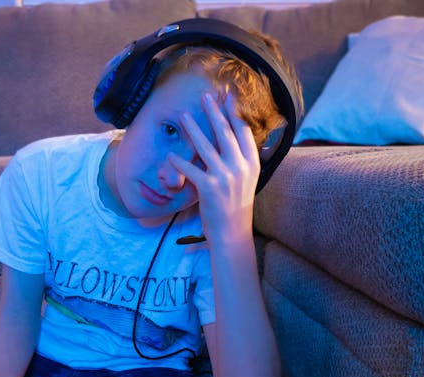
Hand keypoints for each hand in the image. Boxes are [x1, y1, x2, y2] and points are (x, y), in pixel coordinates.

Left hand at [169, 92, 259, 242]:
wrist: (232, 232)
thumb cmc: (236, 205)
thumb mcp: (246, 180)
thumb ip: (241, 159)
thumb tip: (234, 137)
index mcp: (252, 163)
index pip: (243, 131)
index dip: (235, 112)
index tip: (228, 96)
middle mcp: (240, 167)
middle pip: (225, 133)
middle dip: (215, 112)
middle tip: (206, 96)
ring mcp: (225, 177)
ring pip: (206, 147)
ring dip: (193, 129)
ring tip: (184, 116)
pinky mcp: (209, 189)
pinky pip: (191, 170)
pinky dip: (179, 162)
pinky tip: (171, 154)